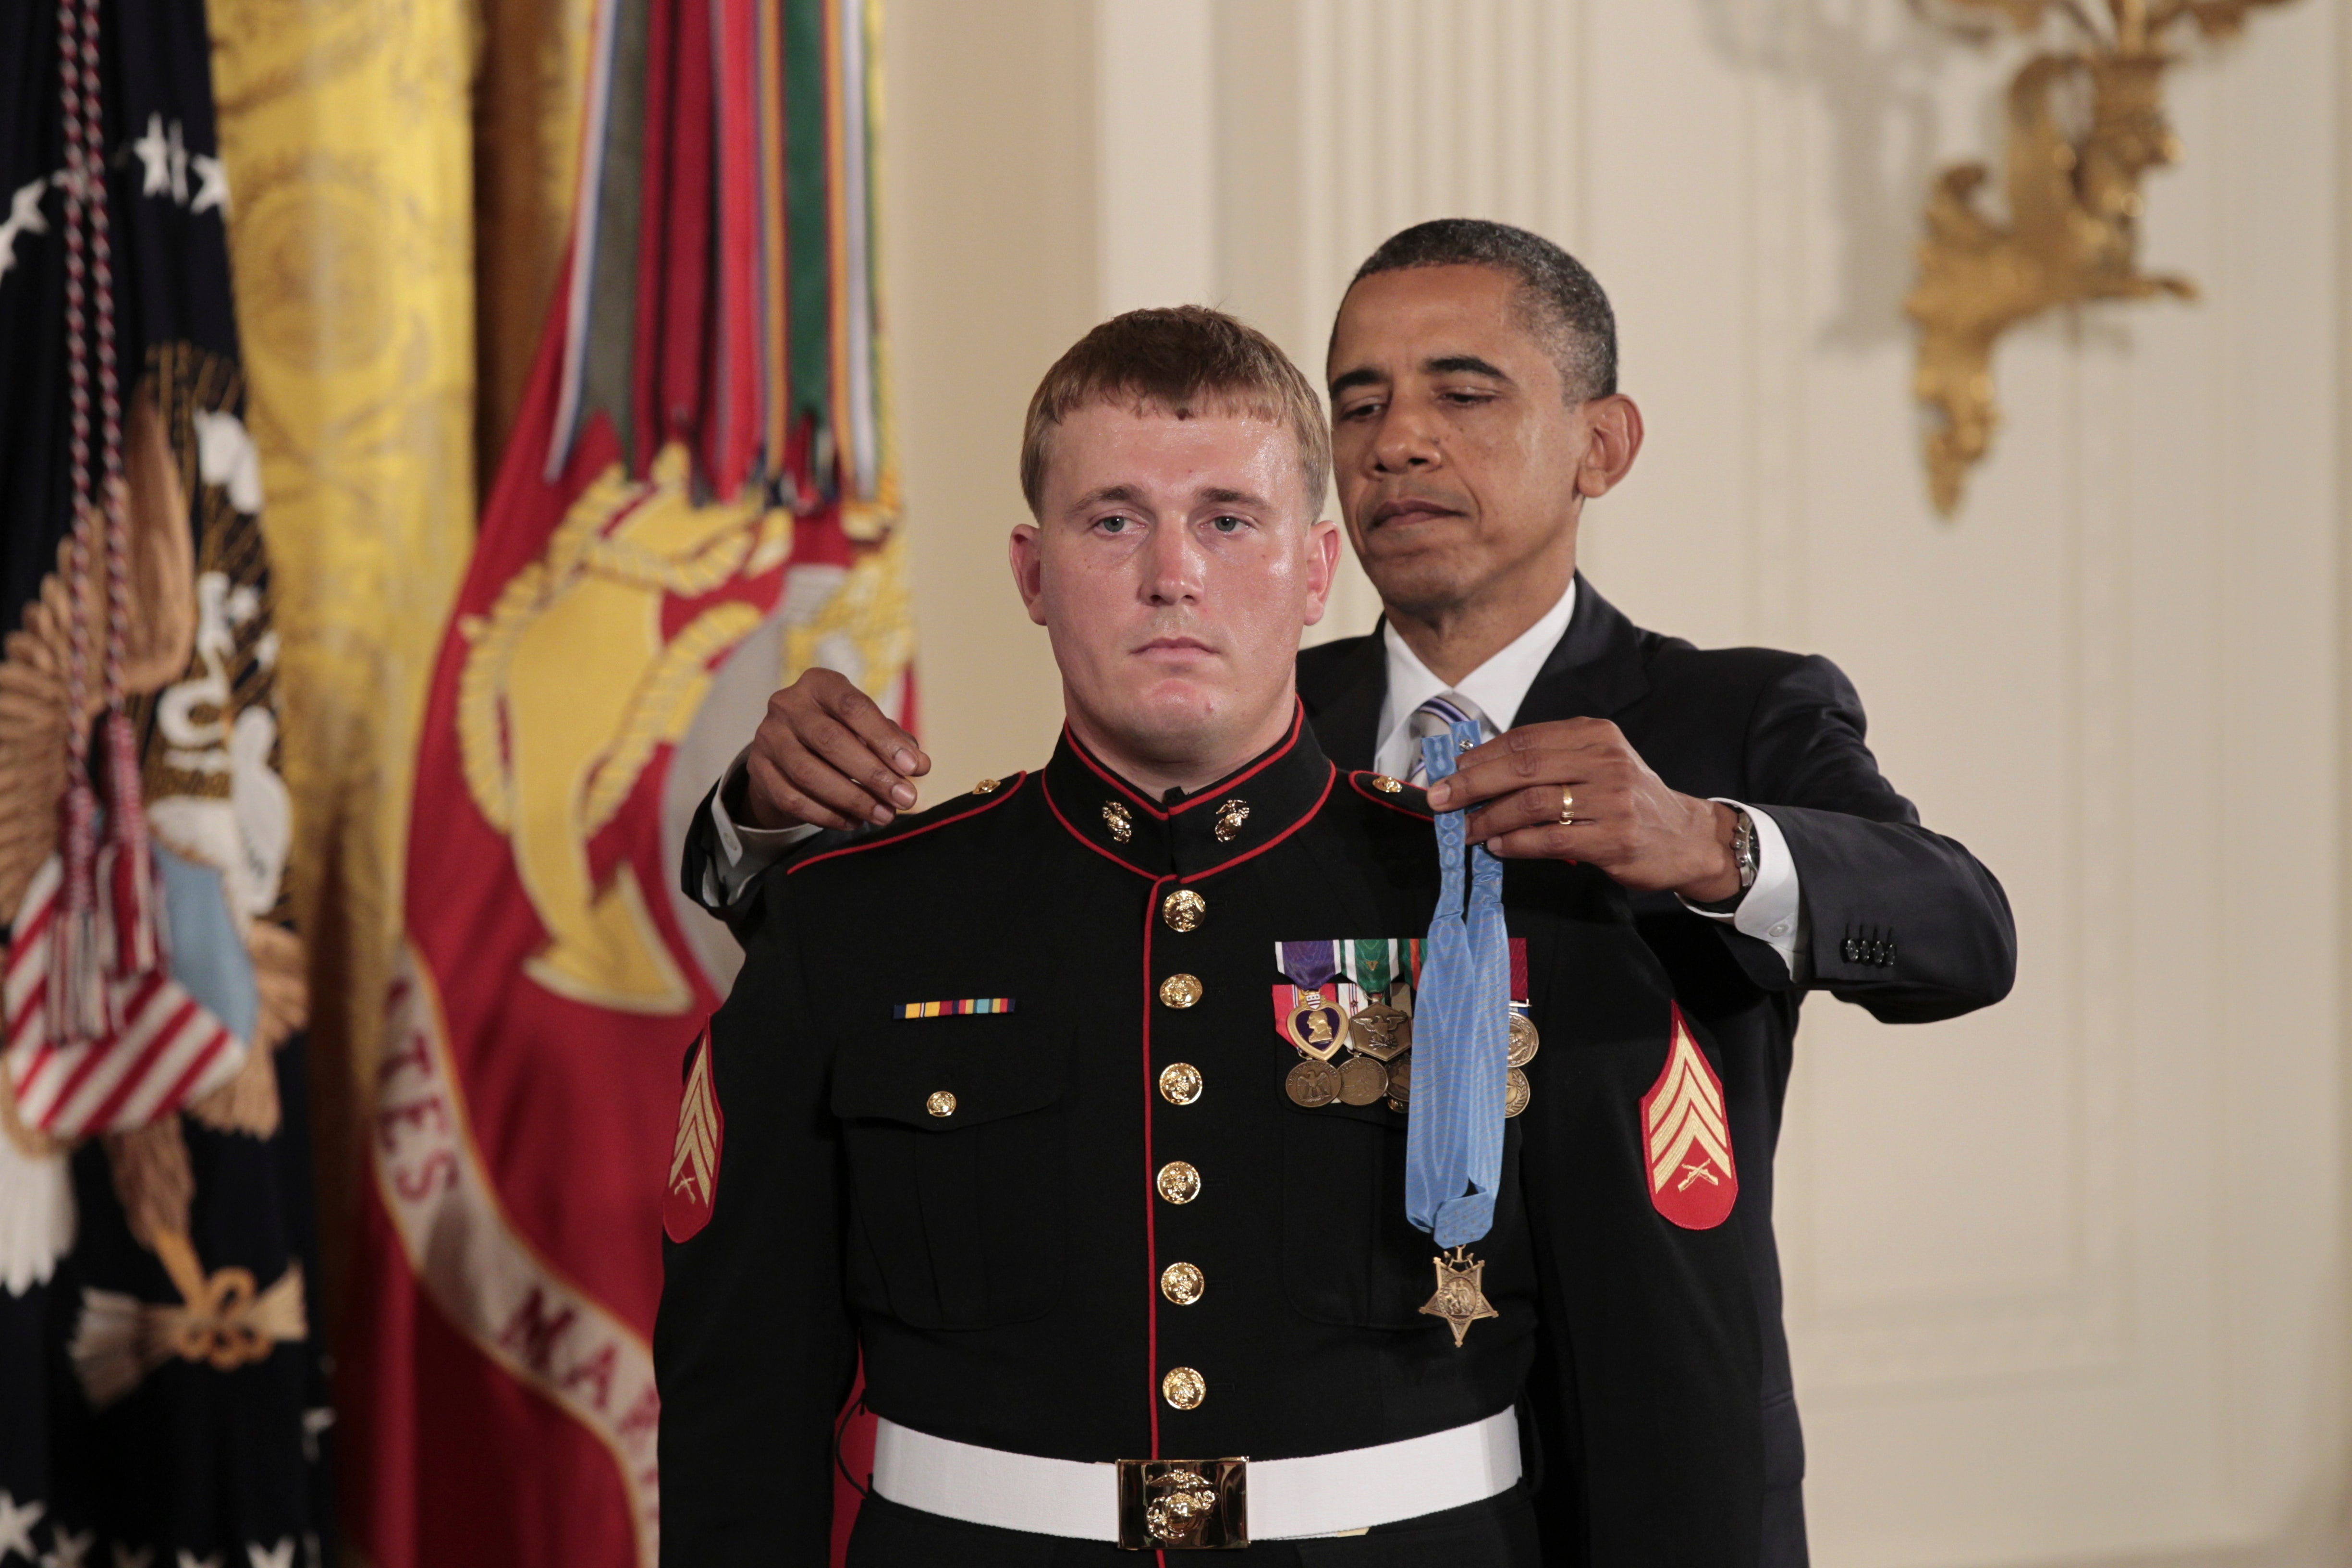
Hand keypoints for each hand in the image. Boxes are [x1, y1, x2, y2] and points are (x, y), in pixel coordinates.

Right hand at [732, 668, 929, 831]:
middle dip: (873, 774)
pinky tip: (854, 821)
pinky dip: (827, 815)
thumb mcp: (866, 727)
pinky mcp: (758, 770)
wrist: (786, 748)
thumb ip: (894, 741)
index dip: (885, 738)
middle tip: (905, 799)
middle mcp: (787, 704)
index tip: (914, 768)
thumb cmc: (839, 731)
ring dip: (853, 799)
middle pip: (831, 741)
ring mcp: (768, 737)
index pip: (854, 707)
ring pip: (809, 774)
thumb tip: (920, 765)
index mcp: (819, 683)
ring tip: (884, 815)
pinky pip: (793, 799)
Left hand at [1423, 718, 1740, 900]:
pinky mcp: (1614, 839)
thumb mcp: (1596, 764)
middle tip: (1440, 799)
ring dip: (1489, 818)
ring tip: (1466, 830)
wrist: (1687, 837)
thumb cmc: (1628, 800)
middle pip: (1522, 766)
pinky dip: (1516, 843)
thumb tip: (1479, 769)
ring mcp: (1611, 800)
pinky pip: (1550, 839)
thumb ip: (1549, 761)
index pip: (1524, 738)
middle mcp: (1604, 760)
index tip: (1449, 769)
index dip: (1480, 755)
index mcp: (1594, 734)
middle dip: (1472, 783)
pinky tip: (1498, 847)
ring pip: (1532, 803)